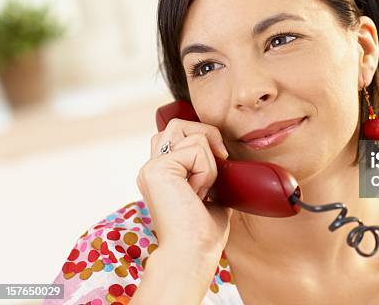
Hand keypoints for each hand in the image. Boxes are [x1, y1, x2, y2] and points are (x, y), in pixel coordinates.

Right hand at [137, 118, 232, 255]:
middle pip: (179, 124)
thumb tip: (226, 155)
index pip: (179, 134)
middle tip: (219, 162)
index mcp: (162, 174)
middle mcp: (152, 167)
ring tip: (203, 187)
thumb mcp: (212, 195)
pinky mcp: (157, 168)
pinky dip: (206, 170)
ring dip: (207, 159)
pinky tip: (197, 193)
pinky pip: (196, 149)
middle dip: (207, 136)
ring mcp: (151, 166)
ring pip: (190, 132)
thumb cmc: (203, 233)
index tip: (219, 165)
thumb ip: (211, 172)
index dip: (203, 140)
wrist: (194, 253)